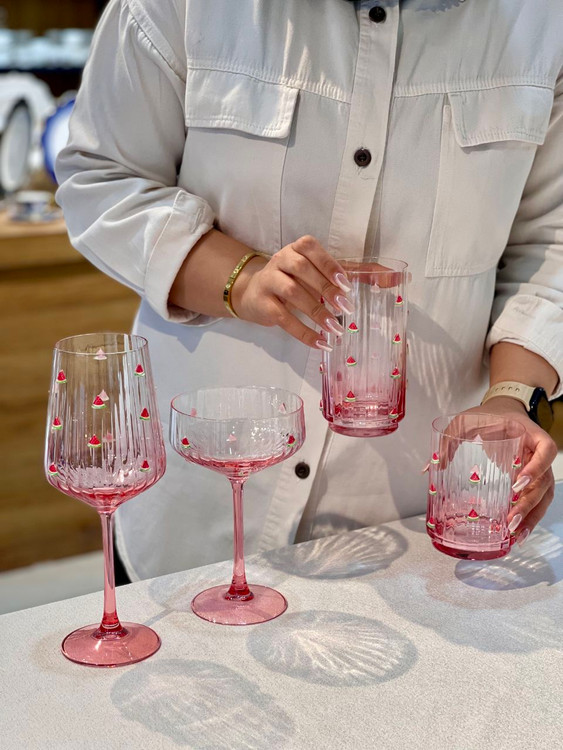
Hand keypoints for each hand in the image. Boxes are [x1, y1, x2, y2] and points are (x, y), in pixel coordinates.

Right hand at [232, 235, 354, 348]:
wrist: (252, 293)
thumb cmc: (292, 281)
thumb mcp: (315, 273)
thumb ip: (347, 274)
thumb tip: (390, 278)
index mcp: (296, 249)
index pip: (311, 249)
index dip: (329, 266)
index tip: (346, 285)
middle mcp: (280, 260)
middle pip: (302, 270)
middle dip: (326, 289)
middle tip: (346, 308)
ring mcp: (269, 281)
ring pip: (293, 293)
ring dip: (317, 312)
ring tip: (335, 328)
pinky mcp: (262, 304)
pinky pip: (284, 318)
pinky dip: (303, 332)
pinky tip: (320, 342)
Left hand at [457, 398, 556, 544]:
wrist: (503, 410)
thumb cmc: (487, 415)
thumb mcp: (465, 421)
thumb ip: (448, 441)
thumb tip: (429, 468)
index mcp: (529, 434)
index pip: (545, 451)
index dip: (536, 467)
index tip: (519, 481)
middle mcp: (539, 453)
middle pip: (545, 482)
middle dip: (529, 504)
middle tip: (511, 519)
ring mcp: (538, 468)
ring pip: (544, 496)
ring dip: (532, 516)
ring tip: (515, 534)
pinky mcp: (532, 479)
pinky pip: (536, 500)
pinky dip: (529, 517)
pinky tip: (518, 533)